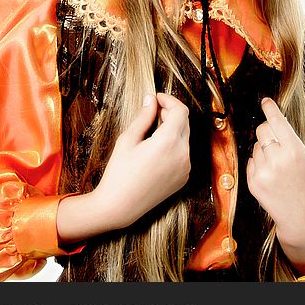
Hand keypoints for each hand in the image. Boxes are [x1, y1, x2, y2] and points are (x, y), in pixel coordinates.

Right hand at [92, 92, 190, 228]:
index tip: (156, 98)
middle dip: (171, 113)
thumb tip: (151, 99)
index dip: (169, 100)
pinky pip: (184, 154)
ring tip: (153, 132)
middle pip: (184, 123)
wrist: (120, 206)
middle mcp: (182, 154)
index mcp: (168, 142)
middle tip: (153, 112)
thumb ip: (144, 117)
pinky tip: (156, 150)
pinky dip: (174, 145)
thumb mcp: (128, 140)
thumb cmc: (119, 172)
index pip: (180, 111)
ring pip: (185, 138)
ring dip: (173, 129)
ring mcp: (185, 168)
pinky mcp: (184, 178)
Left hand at [246, 98, 304, 268]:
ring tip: (279, 166)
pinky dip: (259, 163)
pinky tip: (272, 176)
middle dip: (268, 131)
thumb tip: (275, 129)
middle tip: (277, 140)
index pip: (277, 122)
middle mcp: (276, 160)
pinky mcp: (253, 183)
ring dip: (264, 150)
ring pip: (256, 146)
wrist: (304, 220)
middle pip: (262, 130)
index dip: (270, 109)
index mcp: (294, 152)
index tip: (266, 101)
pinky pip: (251, 161)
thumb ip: (292, 144)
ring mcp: (262, 172)